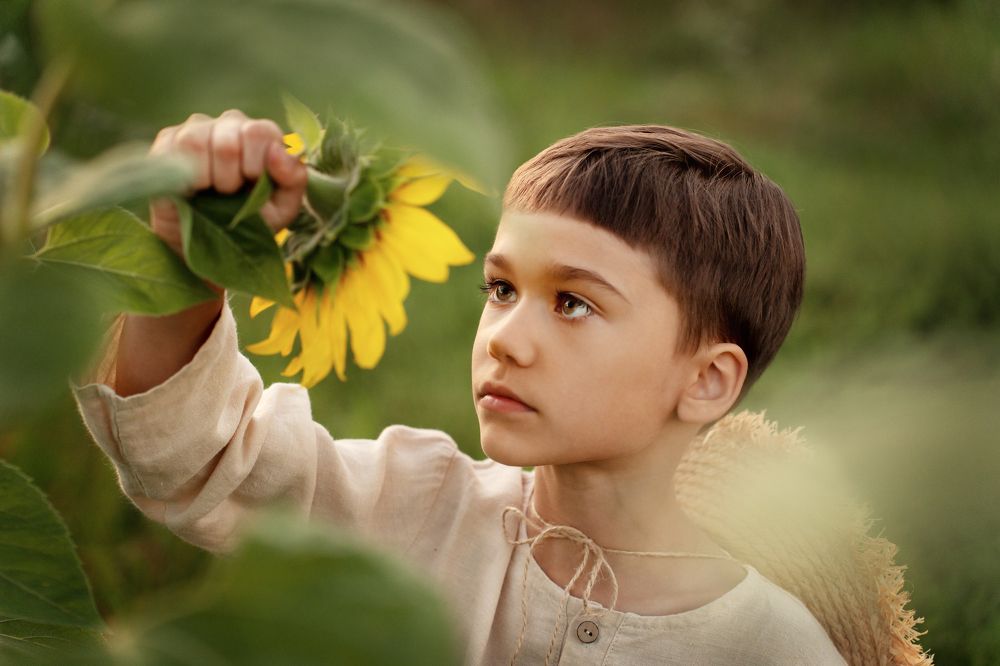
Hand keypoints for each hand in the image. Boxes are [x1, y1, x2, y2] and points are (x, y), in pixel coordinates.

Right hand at [149, 109, 307, 256]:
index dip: (255, 165)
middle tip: (229, 193)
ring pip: (197, 140)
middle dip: (232, 176)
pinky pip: (172, 148)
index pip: (260, 131)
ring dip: (207, 176)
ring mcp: (196, 129)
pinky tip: (191, 189)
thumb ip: (293, 179)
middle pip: (230, 136)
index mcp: (260, 136)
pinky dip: (184, 176)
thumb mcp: (281, 208)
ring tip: (210, 191)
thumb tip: (279, 150)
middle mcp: (229, 124)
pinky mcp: (167, 141)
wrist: (208, 245)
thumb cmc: (249, 223)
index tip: (251, 187)